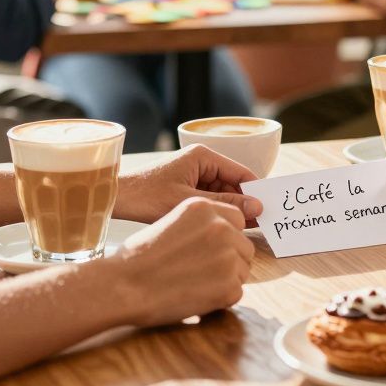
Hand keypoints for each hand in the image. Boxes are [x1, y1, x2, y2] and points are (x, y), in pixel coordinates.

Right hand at [110, 197, 253, 326]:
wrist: (123, 286)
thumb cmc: (138, 257)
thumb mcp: (169, 222)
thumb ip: (200, 224)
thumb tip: (224, 235)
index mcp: (205, 208)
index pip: (237, 220)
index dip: (228, 236)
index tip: (214, 249)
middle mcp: (221, 228)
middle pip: (244, 246)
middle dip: (230, 259)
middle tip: (203, 272)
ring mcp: (228, 257)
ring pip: (243, 270)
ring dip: (226, 279)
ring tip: (195, 284)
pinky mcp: (229, 286)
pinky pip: (236, 292)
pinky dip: (221, 299)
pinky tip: (196, 297)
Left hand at [116, 144, 263, 226]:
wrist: (117, 199)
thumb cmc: (147, 196)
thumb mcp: (189, 202)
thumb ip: (225, 203)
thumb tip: (257, 207)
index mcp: (203, 156)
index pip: (241, 172)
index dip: (256, 191)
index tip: (269, 211)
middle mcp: (202, 161)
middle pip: (234, 183)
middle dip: (244, 203)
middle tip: (258, 226)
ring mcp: (195, 173)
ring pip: (224, 192)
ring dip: (231, 209)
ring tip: (242, 230)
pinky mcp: (188, 185)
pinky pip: (211, 197)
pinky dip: (218, 210)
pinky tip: (224, 226)